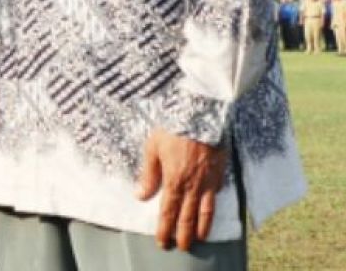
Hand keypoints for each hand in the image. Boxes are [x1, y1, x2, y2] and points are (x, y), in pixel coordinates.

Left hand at [137, 128, 228, 250]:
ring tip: (198, 239)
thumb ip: (148, 174)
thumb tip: (141, 195)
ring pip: (206, 211)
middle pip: (187, 217)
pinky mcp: (220, 173)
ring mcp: (209, 181)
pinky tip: (210, 214)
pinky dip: (213, 208)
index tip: (162, 241)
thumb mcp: (153, 148)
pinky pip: (217, 196)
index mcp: (174, 180)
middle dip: (183, 234)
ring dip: (201, 228)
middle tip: (181, 247)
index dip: (165, 228)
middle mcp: (193, 186)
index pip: (169, 212)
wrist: (201, 114)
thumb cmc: (173, 128)